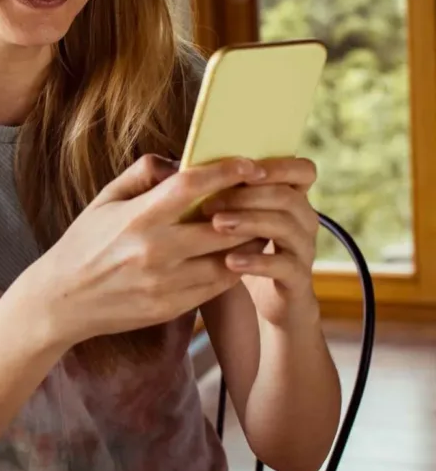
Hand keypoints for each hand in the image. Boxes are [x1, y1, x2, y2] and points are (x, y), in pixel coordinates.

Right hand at [27, 154, 268, 348]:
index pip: (191, 186)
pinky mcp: (171, 307)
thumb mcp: (104, 200)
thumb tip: (178, 160)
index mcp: (138, 217)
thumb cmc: (83, 243)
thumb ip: (142, 174)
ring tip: (260, 227)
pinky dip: (233, 268)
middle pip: (223, 225)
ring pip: (228, 260)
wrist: (62, 300)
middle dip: (250, 209)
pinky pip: (216, 286)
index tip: (249, 165)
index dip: (225, 172)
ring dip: (249, 242)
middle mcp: (154, 250)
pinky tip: (237, 256)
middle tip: (266, 197)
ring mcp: (165, 282)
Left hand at [201, 157, 319, 326]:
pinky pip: (284, 265)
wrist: (258, 304)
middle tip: (208, 203)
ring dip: (249, 221)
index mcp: (290, 199)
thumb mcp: (227, 219)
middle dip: (246, 195)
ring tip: (216, 225)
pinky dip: (256, 260)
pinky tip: (230, 261)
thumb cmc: (235, 250)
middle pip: (286, 196)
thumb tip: (167, 166)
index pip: (302, 171)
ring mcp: (303, 250)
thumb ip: (211, 193)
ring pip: (286, 226)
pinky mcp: (297, 280)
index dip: (277, 166)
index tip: (241, 168)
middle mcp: (303, 221)